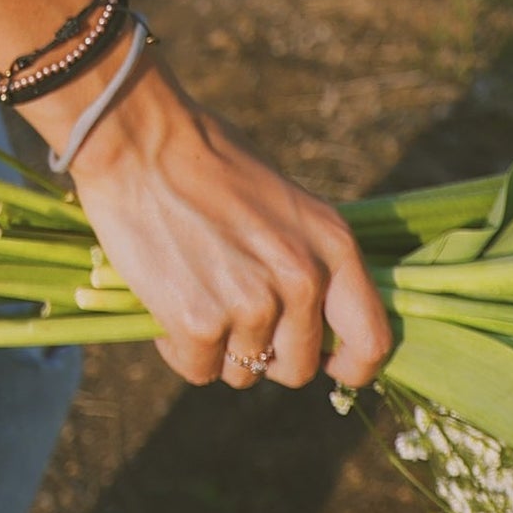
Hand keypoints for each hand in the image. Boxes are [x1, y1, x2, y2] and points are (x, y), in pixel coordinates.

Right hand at [67, 64, 392, 392]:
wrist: (140, 141)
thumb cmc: (207, 160)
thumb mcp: (284, 202)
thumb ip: (308, 258)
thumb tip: (314, 318)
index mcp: (334, 245)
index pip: (372, 341)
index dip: (348, 364)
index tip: (323, 360)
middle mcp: (302, 280)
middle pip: (298, 367)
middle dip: (265, 352)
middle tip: (230, 312)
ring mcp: (252, 305)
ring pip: (244, 371)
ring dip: (218, 346)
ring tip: (193, 291)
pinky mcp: (200, 323)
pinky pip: (199, 370)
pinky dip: (179, 348)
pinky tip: (167, 301)